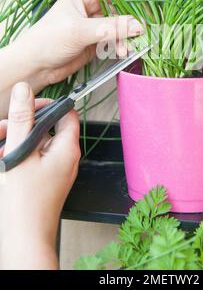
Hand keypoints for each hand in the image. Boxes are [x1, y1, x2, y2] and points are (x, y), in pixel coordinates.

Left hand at [0, 0, 143, 117]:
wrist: (35, 67)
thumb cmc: (46, 41)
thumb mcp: (79, 30)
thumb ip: (110, 28)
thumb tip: (135, 25)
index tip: (144, 8)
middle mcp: (89, 8)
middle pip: (118, 10)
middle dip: (128, 22)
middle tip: (139, 32)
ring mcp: (94, 25)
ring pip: (119, 27)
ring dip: (125, 37)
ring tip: (126, 47)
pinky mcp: (96, 42)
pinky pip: (115, 41)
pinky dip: (121, 46)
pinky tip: (122, 51)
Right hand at [0, 82, 79, 268]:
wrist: (24, 240)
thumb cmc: (24, 204)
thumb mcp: (19, 153)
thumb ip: (21, 119)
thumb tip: (24, 91)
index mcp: (66, 148)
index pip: (66, 113)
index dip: (46, 105)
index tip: (25, 106)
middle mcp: (65, 157)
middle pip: (47, 127)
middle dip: (22, 125)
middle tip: (2, 130)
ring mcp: (55, 169)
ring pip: (36, 143)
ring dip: (16, 140)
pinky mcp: (45, 179)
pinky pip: (33, 158)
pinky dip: (18, 155)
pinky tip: (4, 160)